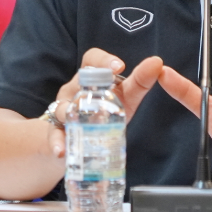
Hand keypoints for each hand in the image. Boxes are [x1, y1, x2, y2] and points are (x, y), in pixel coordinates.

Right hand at [44, 49, 162, 157]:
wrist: (77, 139)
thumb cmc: (105, 111)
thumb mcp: (125, 97)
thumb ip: (141, 81)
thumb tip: (157, 62)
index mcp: (90, 78)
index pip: (92, 60)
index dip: (103, 60)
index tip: (119, 67)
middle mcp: (73, 91)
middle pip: (76, 82)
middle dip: (86, 84)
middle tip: (102, 89)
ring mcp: (63, 112)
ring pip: (63, 109)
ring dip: (70, 113)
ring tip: (81, 121)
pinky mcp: (57, 134)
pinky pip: (54, 136)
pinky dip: (57, 143)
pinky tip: (61, 151)